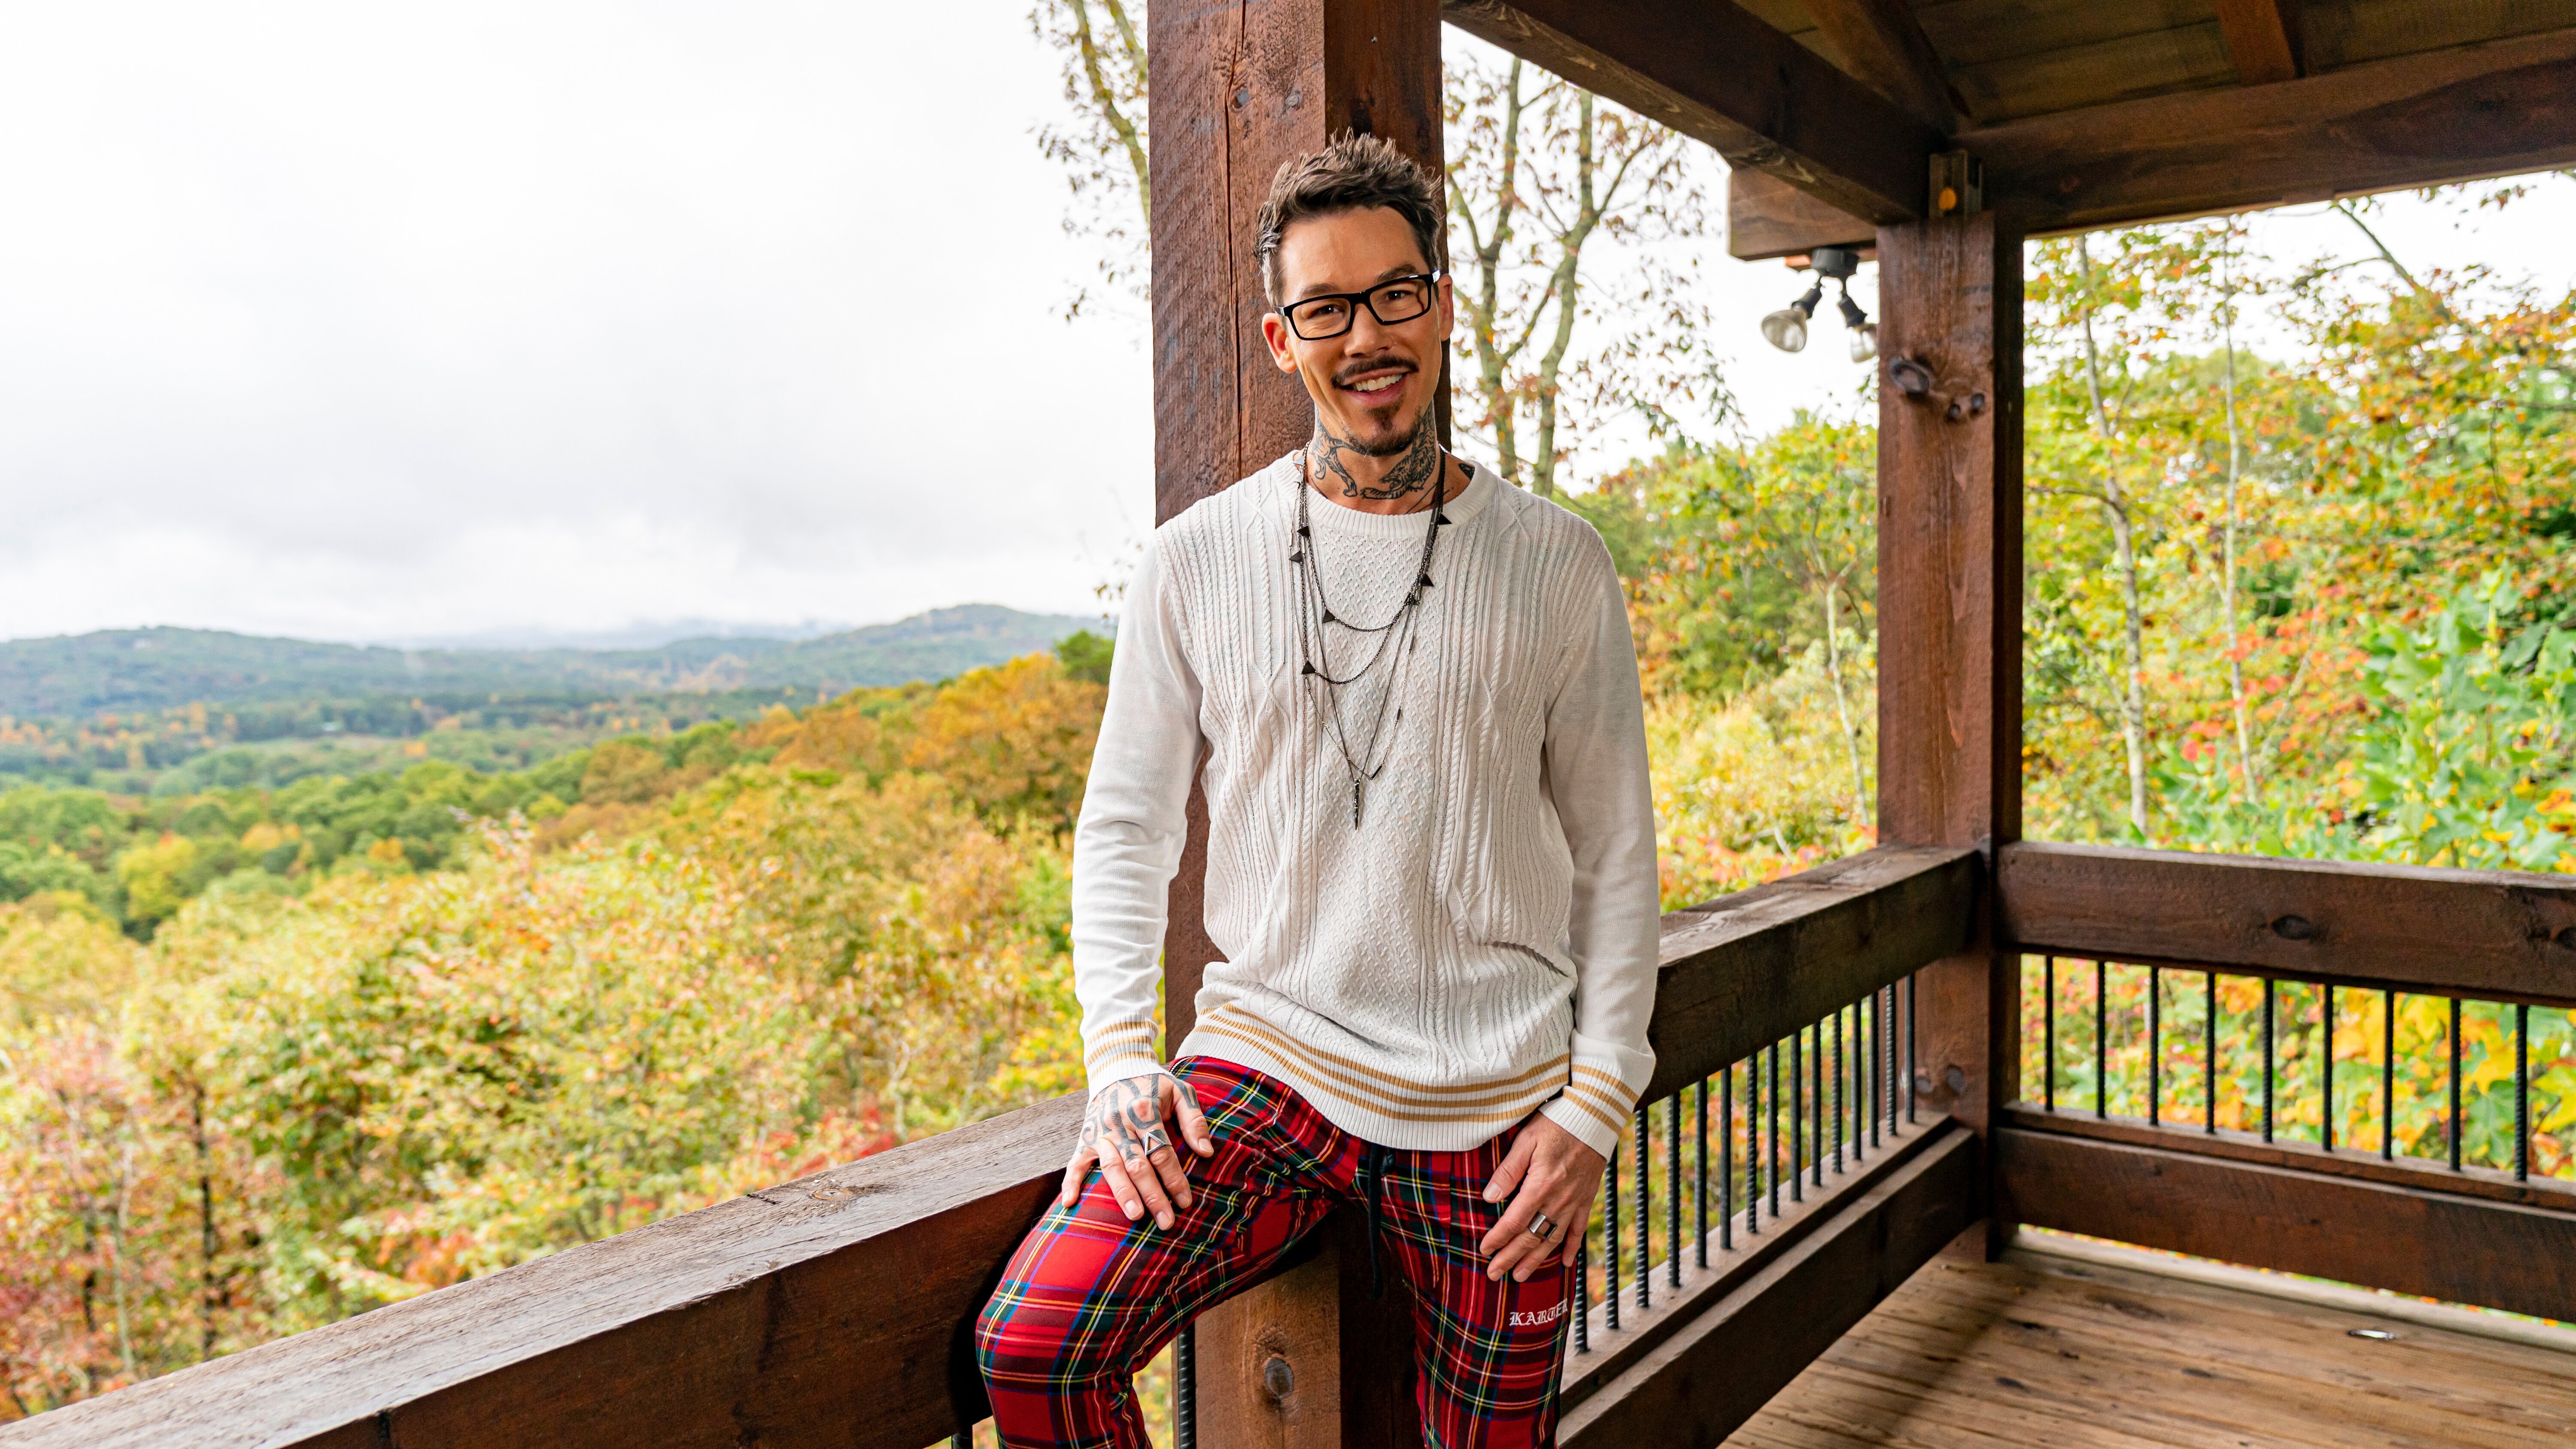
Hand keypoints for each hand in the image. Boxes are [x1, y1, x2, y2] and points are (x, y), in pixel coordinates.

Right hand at [1060, 1072, 1214, 1229]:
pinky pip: (1075, 1161)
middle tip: (1166, 1222)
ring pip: (1111, 1167)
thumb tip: (1206, 1152)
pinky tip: (1069, 1204)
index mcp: (1145, 1110)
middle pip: (1137, 1164)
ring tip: (1135, 1217)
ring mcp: (1100, 1131)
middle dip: (1152, 1195)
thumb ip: (1194, 1120)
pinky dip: (1071, 1182)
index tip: (1185, 1202)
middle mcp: (1120, 1123)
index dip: (1174, 1178)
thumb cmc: (1154, 1084)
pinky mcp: (1085, 1136)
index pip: (1161, 1151)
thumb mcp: (1180, 1091)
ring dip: (1123, 1193)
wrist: (1117, 1066)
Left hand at [1477, 1115, 1604, 1282]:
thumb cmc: (1556, 1125)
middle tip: (1494, 1274)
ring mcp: (1574, 1203)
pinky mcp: (1586, 1199)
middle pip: (1531, 1237)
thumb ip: (1508, 1171)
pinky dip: (1571, 1248)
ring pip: (1552, 1239)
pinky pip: (1578, 1230)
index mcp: (1540, 1186)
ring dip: (1535, 1260)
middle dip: (1511, 1258)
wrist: (1594, 1118)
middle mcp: (1558, 1201)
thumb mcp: (1526, 1140)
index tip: (1484, 1251)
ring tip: (1520, 1277)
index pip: (1514, 1221)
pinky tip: (1564, 1263)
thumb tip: (1489, 1197)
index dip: (1498, 1239)